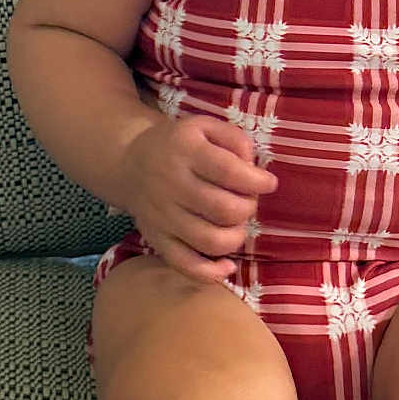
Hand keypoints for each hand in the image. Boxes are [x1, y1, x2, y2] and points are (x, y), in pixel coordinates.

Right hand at [121, 115, 277, 283]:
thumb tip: (254, 168)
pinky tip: (228, 265)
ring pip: (209, 241)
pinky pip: (186, 265)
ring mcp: (162, 216)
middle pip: (223, 209)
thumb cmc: (179, 144)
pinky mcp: (156, 240)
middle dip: (247, 208)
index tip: (269, 183)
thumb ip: (235, 140)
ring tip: (237, 224)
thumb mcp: (205, 126)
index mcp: (185, 150)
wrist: (130, 163)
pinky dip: (212, 273)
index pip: (229, 171)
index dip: (257, 182)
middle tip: (247, 201)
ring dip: (236, 236)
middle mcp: (171, 184)